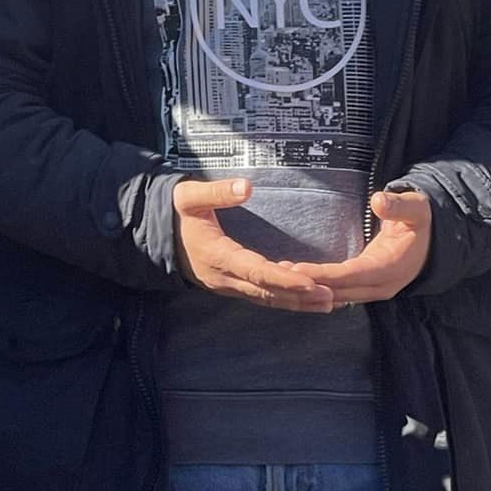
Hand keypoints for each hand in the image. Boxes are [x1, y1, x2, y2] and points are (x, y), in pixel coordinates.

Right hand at [173, 178, 336, 313]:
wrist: (159, 237)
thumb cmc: (178, 214)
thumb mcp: (189, 197)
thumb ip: (216, 192)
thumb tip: (247, 186)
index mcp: (217, 255)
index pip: (255, 271)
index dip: (283, 279)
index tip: (310, 282)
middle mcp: (225, 277)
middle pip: (267, 292)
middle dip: (299, 296)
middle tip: (332, 297)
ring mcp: (229, 286)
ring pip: (267, 300)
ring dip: (298, 303)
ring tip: (329, 302)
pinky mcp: (234, 287)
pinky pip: (263, 298)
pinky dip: (286, 300)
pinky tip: (307, 298)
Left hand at [286, 189, 433, 304]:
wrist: (433, 242)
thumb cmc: (420, 221)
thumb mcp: (416, 209)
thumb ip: (398, 206)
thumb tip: (378, 200)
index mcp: (392, 267)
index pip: (354, 274)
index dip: (326, 274)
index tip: (298, 270)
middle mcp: (382, 285)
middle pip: (341, 290)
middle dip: (310, 284)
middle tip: (278, 273)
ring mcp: (374, 289)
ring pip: (339, 295)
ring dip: (311, 288)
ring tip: (280, 276)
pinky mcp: (366, 287)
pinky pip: (340, 291)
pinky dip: (319, 288)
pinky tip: (296, 280)